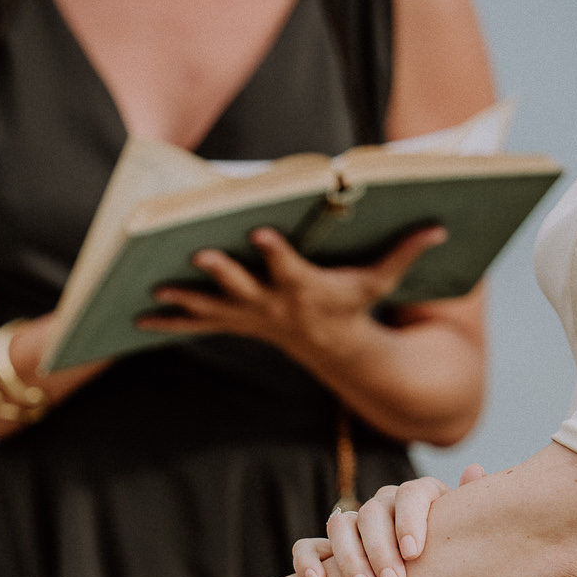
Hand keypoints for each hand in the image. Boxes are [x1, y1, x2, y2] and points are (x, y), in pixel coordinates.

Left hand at [138, 225, 449, 368]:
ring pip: (211, 310)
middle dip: (220, 274)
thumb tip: (440, 227)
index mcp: (305, 290)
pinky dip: (168, 323)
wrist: (337, 349)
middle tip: (197, 255)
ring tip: (152, 292)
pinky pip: (197, 324)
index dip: (276, 253)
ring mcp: (250, 318)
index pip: (289, 269)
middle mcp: (272, 307)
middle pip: (242, 289)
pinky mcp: (236, 323)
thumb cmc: (356, 305)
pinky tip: (136, 320)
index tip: (261, 234)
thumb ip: (405, 253)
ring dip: (182, 302)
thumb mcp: (381, 283)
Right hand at [292, 463, 486, 576]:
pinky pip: (308, 546)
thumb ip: (470, 511)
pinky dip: (308, 560)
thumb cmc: (452, 564)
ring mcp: (352, 527)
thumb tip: (475, 471)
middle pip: (373, 513)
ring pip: (340, 526)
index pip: (410, 493)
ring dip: (350, 559)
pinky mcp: (325, 550)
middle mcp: (383, 507)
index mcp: (418, 499)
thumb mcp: (465, 538)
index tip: (414, 554)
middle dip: (381, 551)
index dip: (410, 520)